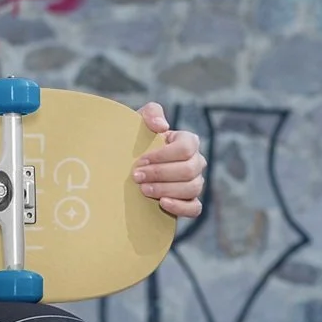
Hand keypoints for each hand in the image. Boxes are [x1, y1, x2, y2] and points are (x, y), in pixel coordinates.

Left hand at [132, 102, 206, 218]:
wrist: (126, 165)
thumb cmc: (135, 140)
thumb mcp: (139, 121)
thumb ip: (151, 113)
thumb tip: (162, 126)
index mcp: (187, 142)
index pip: (187, 147)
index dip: (164, 155)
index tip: (141, 160)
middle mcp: (195, 162)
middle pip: (189, 169)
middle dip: (160, 174)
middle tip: (136, 176)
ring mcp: (194, 183)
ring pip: (192, 188)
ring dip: (165, 189)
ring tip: (143, 189)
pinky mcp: (189, 202)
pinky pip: (194, 207)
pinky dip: (180, 206)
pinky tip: (162, 203)